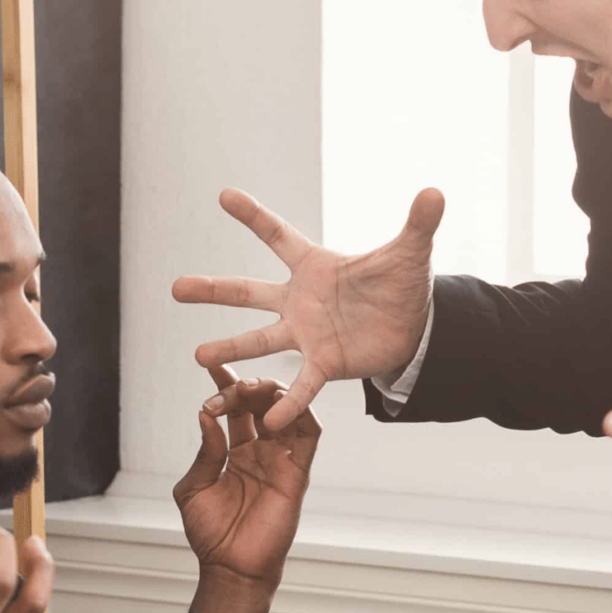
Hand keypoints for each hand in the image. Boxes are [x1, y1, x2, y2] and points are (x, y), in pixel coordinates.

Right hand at [172, 186, 442, 429]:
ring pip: (259, 340)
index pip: (278, 235)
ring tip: (198, 355)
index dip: (254, 216)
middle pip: (248, 291)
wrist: (412, 328)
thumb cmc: (401, 285)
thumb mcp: (411, 254)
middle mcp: (300, 299)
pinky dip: (288, 403)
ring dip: (231, 347)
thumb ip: (419, 224)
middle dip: (213, 289)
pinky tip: (270, 421)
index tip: (225, 195)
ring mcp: (306, 333)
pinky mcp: (324, 363)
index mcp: (314, 266)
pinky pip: (302, 385)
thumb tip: (436, 191)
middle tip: (175, 288)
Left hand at [172, 367, 321, 612]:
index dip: (225, 385)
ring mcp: (281, 462)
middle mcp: (260, 453)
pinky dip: (298, 416)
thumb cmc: (210, 534)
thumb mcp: (194, 488)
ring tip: (250, 388)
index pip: (234, 410)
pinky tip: (276, 408)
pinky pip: (308, 437)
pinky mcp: (297, 474)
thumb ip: (205, 452)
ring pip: (286, 413)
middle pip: (261, 405)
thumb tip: (207, 416)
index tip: (212, 364)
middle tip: (230, 381)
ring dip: (271, 395)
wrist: (231, 568)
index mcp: (235, 454)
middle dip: (245, 386)